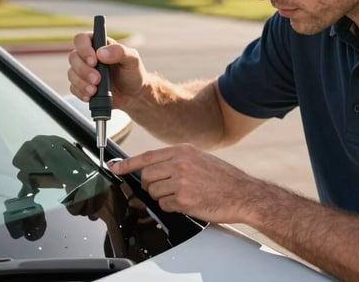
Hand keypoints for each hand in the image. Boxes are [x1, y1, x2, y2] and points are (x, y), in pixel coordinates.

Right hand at [67, 32, 146, 109]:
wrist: (134, 95)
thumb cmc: (133, 73)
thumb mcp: (132, 59)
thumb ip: (119, 52)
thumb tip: (101, 53)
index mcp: (99, 44)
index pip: (82, 39)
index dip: (84, 48)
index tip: (94, 60)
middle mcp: (88, 56)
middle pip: (74, 57)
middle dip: (83, 70)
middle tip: (97, 78)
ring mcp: (84, 72)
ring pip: (71, 74)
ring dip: (82, 83)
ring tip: (95, 90)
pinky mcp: (82, 86)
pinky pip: (74, 88)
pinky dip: (81, 92)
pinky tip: (91, 95)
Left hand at [108, 144, 254, 223]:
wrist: (244, 194)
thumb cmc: (224, 178)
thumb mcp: (201, 158)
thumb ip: (178, 159)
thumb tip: (154, 166)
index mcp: (184, 151)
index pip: (147, 156)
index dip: (128, 164)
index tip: (115, 167)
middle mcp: (181, 163)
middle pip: (147, 176)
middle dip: (151, 186)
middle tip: (163, 189)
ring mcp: (181, 181)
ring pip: (154, 192)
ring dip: (163, 197)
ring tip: (181, 196)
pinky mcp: (184, 199)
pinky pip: (165, 205)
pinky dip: (172, 207)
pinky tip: (187, 203)